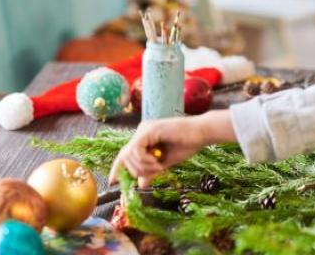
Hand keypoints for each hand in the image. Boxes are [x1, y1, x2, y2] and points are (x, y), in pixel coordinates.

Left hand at [108, 110, 234, 188]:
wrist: (202, 133)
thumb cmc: (188, 145)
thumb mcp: (166, 163)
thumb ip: (152, 171)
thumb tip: (141, 185)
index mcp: (145, 137)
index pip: (125, 154)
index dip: (117, 168)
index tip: (112, 182)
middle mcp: (141, 131)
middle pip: (124, 156)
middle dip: (135, 170)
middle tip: (153, 173)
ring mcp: (144, 129)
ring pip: (129, 155)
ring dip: (143, 167)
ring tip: (159, 167)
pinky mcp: (148, 130)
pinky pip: (136, 150)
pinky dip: (145, 161)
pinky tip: (158, 162)